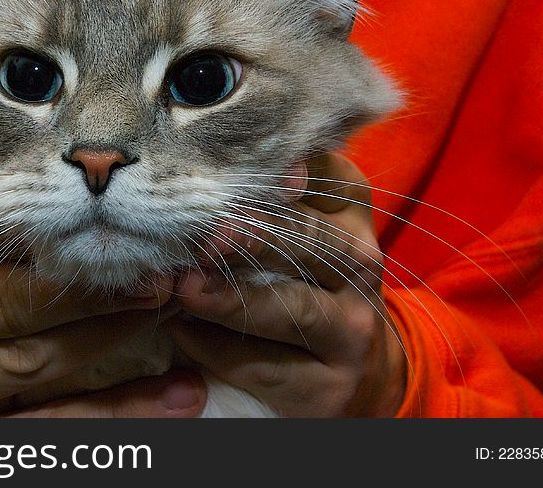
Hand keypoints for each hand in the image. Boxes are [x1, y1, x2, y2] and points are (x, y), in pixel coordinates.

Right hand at [0, 199, 204, 416]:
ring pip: (39, 363)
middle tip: (167, 266)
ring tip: (177, 315)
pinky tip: (177, 397)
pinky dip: (120, 414)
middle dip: (100, 281)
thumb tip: (66, 191)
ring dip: (121, 337)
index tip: (119, 210)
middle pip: (13, 299)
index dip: (55, 221)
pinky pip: (49, 433)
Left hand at [167, 154, 406, 416]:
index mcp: (350, 212)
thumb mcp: (298, 225)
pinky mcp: (327, 388)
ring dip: (231, 299)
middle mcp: (362, 264)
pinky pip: (263, 365)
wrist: (359, 369)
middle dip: (255, 236)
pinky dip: (214, 347)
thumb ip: (264, 189)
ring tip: (186, 287)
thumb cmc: (305, 277)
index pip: (321, 176)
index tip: (227, 166)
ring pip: (290, 309)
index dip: (276, 170)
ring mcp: (351, 330)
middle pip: (311, 241)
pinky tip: (180, 331)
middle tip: (206, 234)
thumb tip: (206, 153)